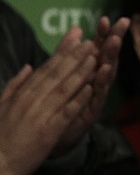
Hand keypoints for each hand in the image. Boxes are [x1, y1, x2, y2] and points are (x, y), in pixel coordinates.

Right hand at [0, 28, 97, 174]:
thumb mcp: (2, 106)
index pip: (46, 68)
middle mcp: (31, 100)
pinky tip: (92, 88)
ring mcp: (40, 114)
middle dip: (75, 56)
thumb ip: (15, 85)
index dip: (63, 52)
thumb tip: (28, 66)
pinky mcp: (48, 131)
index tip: (76, 38)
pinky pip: (66, 111)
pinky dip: (79, 99)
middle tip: (91, 41)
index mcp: (22, 94)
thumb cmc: (0, 137)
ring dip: (81, 72)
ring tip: (95, 58)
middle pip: (57, 74)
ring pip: (64, 89)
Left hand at [56, 16, 128, 152]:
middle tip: (121, 24)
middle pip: (108, 56)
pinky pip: (99, 93)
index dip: (103, 34)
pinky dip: (102, 81)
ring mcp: (96, 94)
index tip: (106, 18)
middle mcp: (96, 80)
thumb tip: (77, 29)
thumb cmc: (63, 103)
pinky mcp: (92, 109)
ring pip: (106, 73)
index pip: (98, 48)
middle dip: (114, 40)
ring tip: (114, 41)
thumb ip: (69, 51)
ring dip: (111, 56)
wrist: (57, 134)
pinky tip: (105, 70)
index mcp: (88, 70)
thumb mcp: (65, 73)